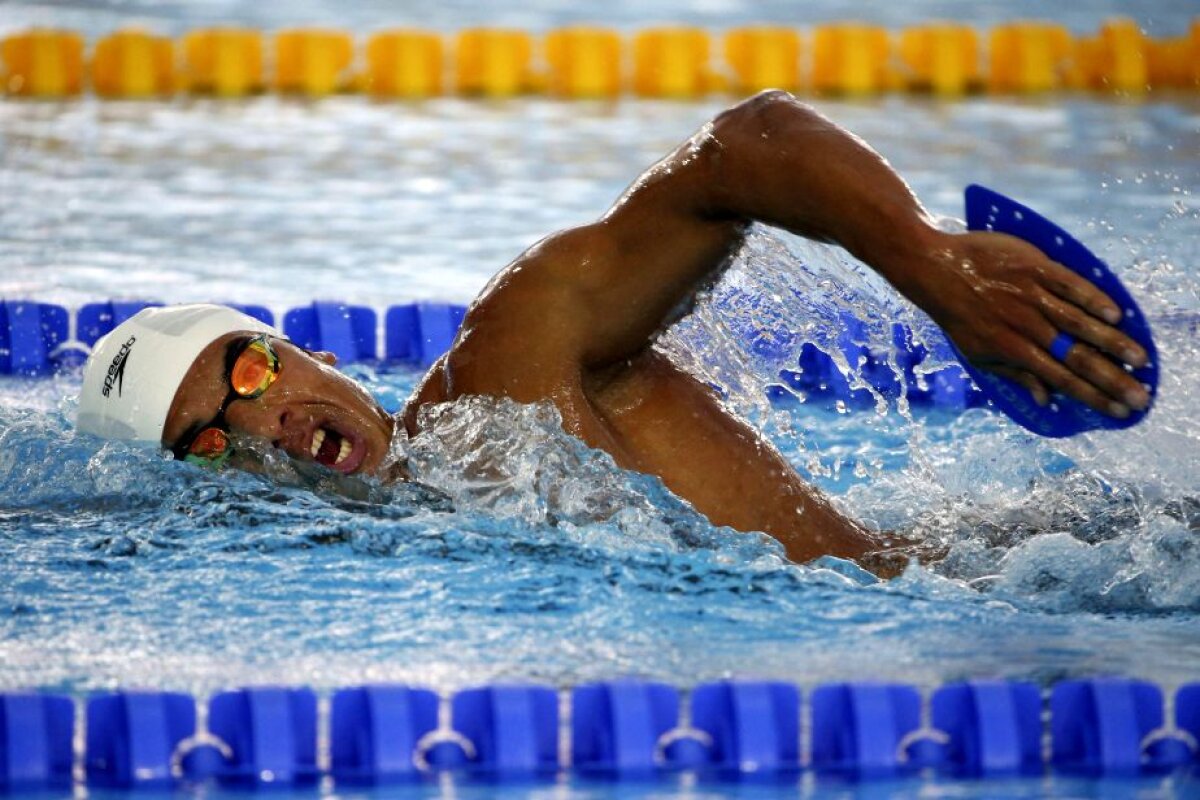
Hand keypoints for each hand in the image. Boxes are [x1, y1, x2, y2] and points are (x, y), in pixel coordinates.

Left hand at [911, 231, 1150, 417]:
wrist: (937, 269)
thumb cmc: (959, 316)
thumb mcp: (978, 354)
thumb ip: (1015, 376)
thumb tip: (1045, 401)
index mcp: (1014, 350)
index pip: (1062, 380)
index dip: (1092, 397)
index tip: (1119, 412)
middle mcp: (1027, 326)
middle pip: (1077, 357)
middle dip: (1112, 379)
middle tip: (1141, 397)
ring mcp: (1032, 296)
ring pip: (1080, 322)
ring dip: (1113, 342)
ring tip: (1140, 359)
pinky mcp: (1035, 267)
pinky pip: (1070, 284)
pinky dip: (1092, 298)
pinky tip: (1115, 314)